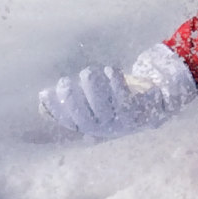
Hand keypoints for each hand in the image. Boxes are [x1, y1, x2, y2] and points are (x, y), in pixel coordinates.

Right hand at [40, 43, 197, 140]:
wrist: (156, 106)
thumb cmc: (118, 102)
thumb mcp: (95, 105)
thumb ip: (73, 103)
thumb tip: (42, 102)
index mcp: (92, 127)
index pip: (69, 122)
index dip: (55, 110)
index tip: (44, 93)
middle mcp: (106, 128)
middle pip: (85, 118)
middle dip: (72, 101)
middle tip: (65, 82)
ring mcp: (123, 121)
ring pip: (103, 108)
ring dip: (93, 89)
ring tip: (88, 72)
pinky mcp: (139, 110)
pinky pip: (125, 98)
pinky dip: (116, 83)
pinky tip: (109, 70)